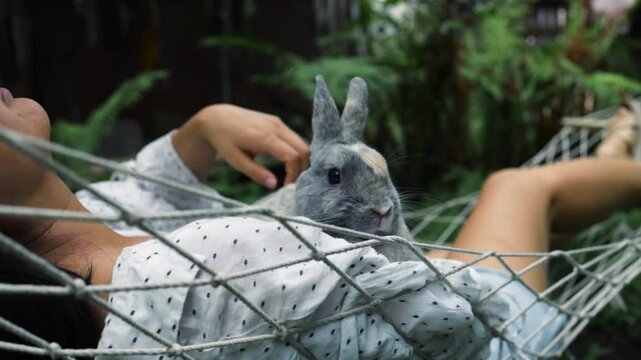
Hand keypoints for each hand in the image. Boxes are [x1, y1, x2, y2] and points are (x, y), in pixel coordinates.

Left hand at [173, 104, 309, 187]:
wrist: (217, 118)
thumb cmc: (224, 141)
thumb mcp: (235, 160)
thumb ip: (255, 173)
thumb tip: (274, 185)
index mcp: (264, 138)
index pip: (292, 156)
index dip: (294, 174)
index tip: (286, 186)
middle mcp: (275, 127)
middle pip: (303, 149)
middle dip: (302, 168)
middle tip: (292, 182)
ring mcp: (277, 122)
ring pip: (301, 142)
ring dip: (300, 160)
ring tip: (290, 174)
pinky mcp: (277, 121)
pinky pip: (294, 137)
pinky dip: (295, 151)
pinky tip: (285, 162)